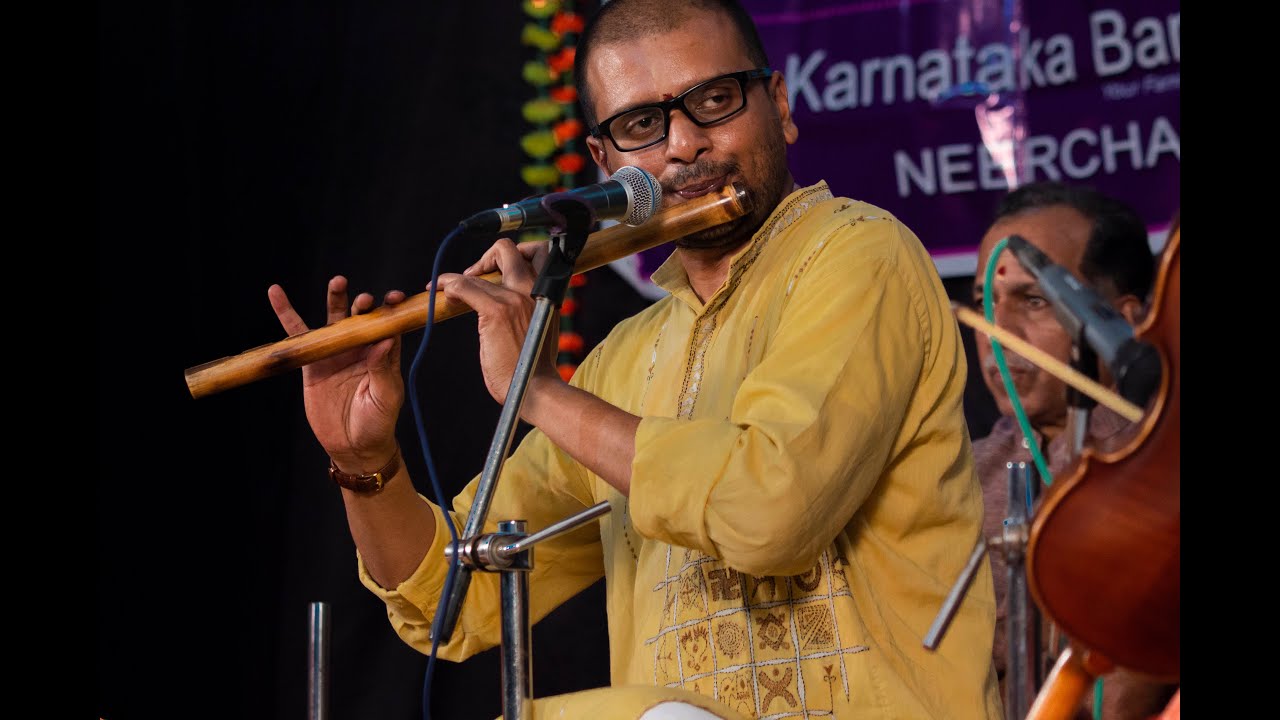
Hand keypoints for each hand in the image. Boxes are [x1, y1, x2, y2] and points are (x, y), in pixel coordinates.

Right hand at [268, 276, 405, 471]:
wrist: (353, 447)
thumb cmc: (378, 423)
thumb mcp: (386, 397)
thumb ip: (383, 369)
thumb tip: (385, 340)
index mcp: (384, 353)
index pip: (389, 324)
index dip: (391, 308)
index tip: (393, 298)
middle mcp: (361, 348)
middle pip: (362, 317)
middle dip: (364, 304)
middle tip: (363, 300)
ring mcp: (336, 353)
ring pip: (334, 319)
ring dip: (336, 299)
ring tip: (338, 282)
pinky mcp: (312, 362)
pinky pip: (298, 336)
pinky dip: (286, 314)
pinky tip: (276, 293)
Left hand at [437, 238, 560, 404]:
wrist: (535, 389)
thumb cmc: (534, 368)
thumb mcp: (541, 329)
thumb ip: (530, 310)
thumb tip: (512, 306)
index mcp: (547, 294)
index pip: (537, 253)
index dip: (514, 256)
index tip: (496, 274)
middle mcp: (533, 290)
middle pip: (510, 248)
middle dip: (489, 254)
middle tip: (475, 275)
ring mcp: (514, 299)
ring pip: (480, 269)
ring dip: (459, 276)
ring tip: (447, 288)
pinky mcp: (495, 312)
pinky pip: (464, 286)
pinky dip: (448, 284)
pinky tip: (439, 292)